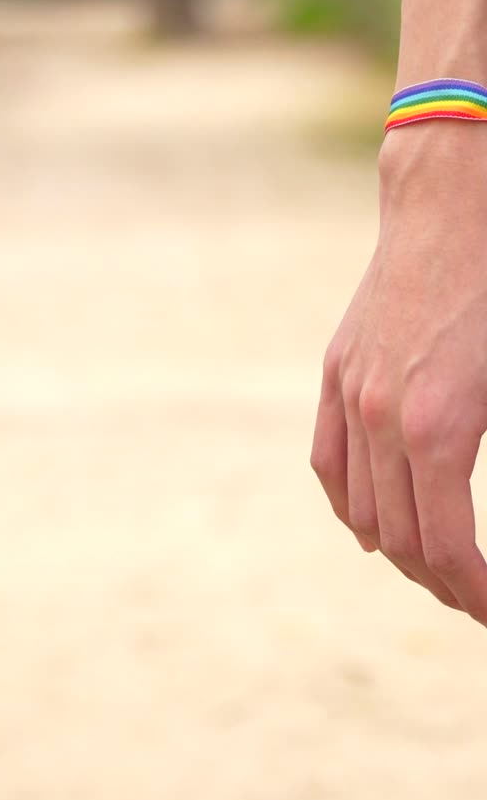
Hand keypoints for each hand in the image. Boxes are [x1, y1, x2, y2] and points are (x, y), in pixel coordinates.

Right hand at [311, 121, 486, 623]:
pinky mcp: (338, 370)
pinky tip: (370, 529)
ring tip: (432, 570)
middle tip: (472, 599)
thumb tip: (476, 512)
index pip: (445, 546)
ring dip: (396, 552)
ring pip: (358, 508)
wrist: (454, 200)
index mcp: (439, 427)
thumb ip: (486, 447)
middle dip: (439, 582)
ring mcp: (351, 392)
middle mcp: (382, 418)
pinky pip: (328, 462)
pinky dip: (348, 506)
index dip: (472, 591)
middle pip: (398, 538)